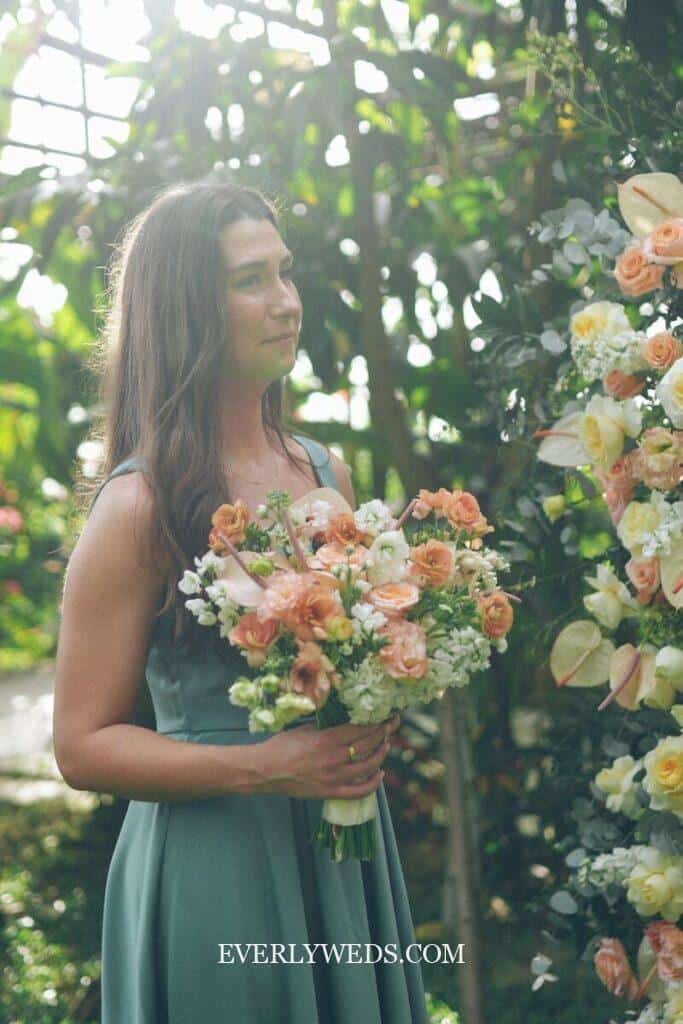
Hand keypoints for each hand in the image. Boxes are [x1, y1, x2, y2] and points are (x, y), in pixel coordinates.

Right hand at [259, 713, 400, 799]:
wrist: (264, 771)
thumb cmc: (281, 746)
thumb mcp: (305, 728)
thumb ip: (327, 726)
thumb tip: (345, 719)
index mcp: (327, 739)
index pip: (361, 728)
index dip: (377, 721)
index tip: (385, 715)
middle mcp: (334, 759)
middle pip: (368, 745)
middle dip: (383, 733)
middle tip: (391, 725)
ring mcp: (334, 778)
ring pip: (368, 766)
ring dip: (381, 754)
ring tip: (386, 745)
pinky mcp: (330, 793)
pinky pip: (359, 791)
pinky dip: (373, 783)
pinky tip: (379, 773)